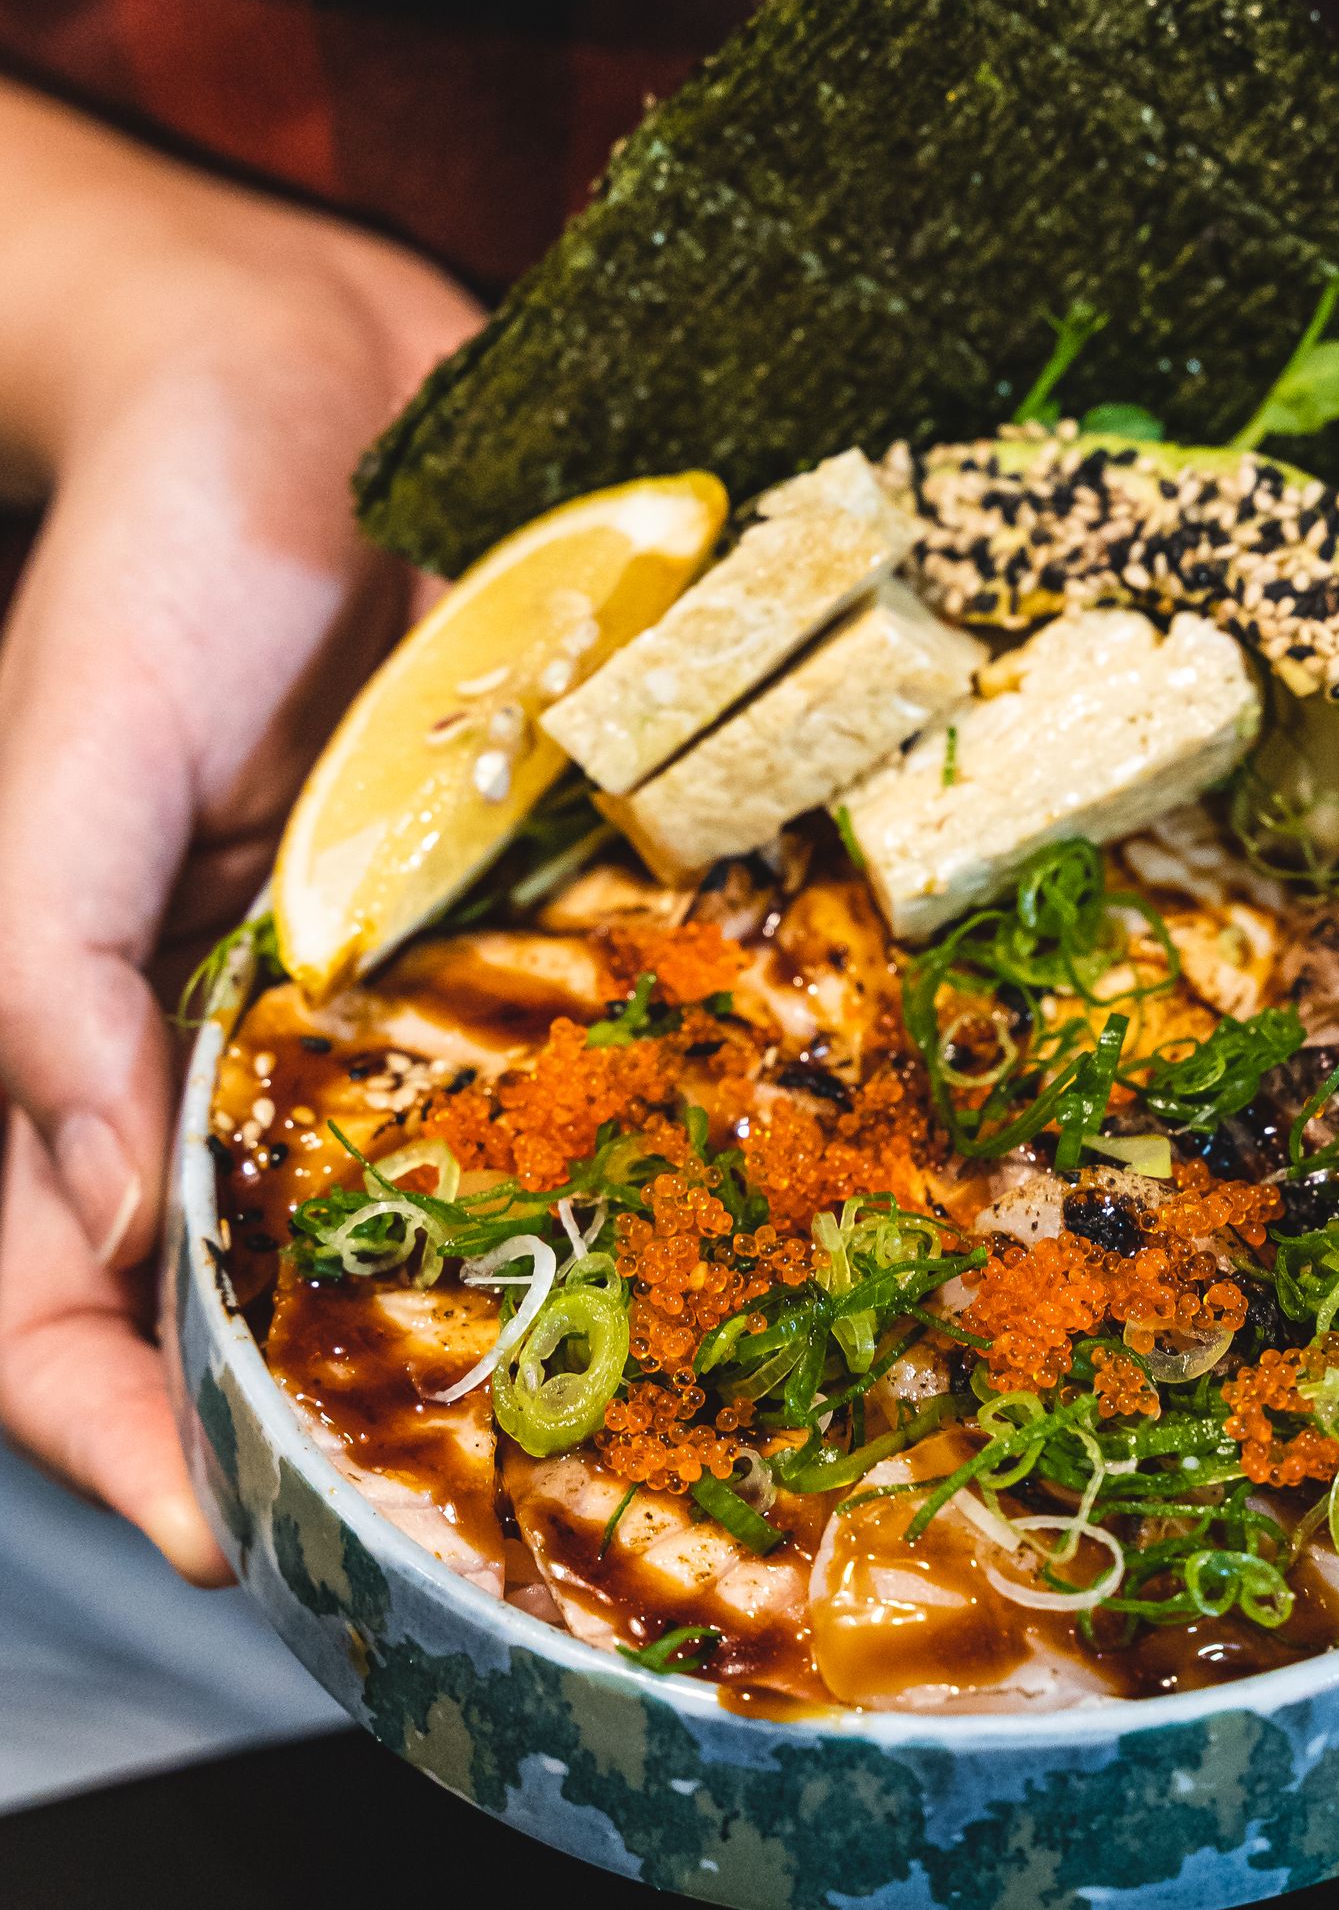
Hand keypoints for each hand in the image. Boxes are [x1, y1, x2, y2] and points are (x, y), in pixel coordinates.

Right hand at [0, 83, 478, 1578]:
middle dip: (313, 1408)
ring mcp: (402, 967)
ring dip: (484, 1296)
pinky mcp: (525, 887)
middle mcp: (259, 1023)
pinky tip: (702, 1178)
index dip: (106, 1427)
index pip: (60, 1281)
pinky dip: (614, 1111)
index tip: (204, 1542)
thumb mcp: (69, 754)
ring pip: (425, 1176)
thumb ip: (51, 971)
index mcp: (111, 1016)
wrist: (311, 367)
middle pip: (259, 1268)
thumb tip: (95, 1216)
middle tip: (425, 1528)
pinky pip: (571, 1028)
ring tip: (591, 1419)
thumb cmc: (155, 551)